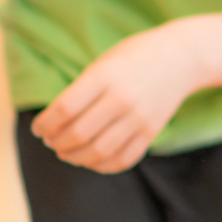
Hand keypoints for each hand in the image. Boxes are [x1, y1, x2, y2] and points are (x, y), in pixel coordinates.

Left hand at [31, 23, 202, 173]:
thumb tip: (55, 124)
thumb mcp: (104, 63)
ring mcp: (139, 117)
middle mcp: (122, 99)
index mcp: (104, 77)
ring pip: (98, 152)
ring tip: (67, 153)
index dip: (44, 124)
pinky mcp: (152, 131)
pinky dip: (102, 165)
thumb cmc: (135, 56)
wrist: (182, 57)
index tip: (38, 129)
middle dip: (56, 143)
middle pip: (78, 134)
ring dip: (75, 157)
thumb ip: (81, 90)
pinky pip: (123, 159)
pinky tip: (92, 159)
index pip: (64, 109)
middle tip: (50, 142)